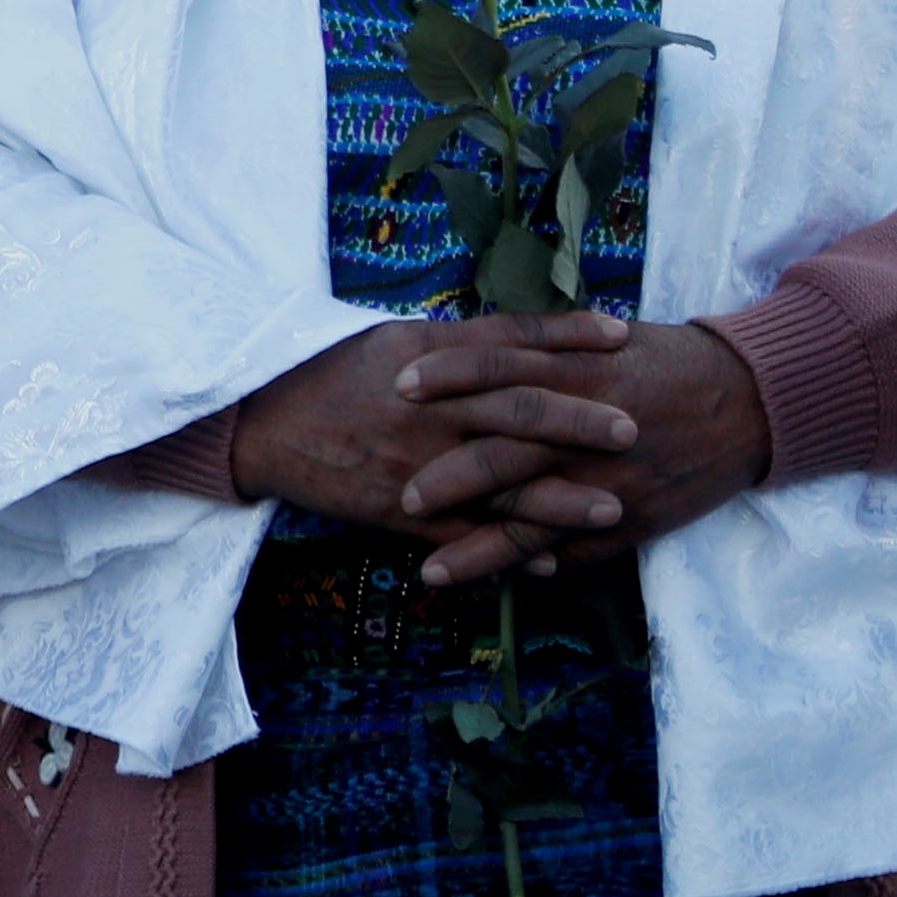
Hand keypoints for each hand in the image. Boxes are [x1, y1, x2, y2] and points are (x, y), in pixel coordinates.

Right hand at [230, 313, 642, 579]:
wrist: (263, 424)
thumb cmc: (330, 375)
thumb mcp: (390, 341)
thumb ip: (455, 345)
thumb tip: (521, 342)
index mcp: (427, 356)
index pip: (509, 340)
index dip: (566, 336)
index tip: (621, 335)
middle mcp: (427, 406)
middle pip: (516, 410)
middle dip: (578, 422)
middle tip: (633, 429)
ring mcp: (414, 462)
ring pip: (499, 482)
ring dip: (559, 499)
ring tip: (613, 506)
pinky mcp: (398, 511)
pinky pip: (461, 536)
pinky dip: (506, 550)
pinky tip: (552, 561)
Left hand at [422, 320, 769, 580]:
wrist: (750, 400)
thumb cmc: (670, 362)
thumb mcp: (606, 340)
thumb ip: (546, 349)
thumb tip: (477, 344)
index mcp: (579, 372)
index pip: (496, 369)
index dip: (446, 376)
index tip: (398, 384)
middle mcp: (586, 430)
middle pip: (502, 456)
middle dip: (446, 478)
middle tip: (399, 494)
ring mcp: (608, 483)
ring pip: (532, 523)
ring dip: (477, 550)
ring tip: (431, 570)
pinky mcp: (632, 521)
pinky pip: (573, 553)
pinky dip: (534, 569)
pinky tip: (497, 582)